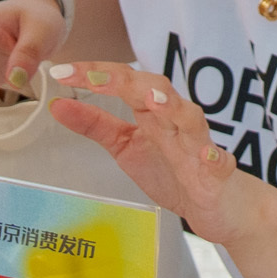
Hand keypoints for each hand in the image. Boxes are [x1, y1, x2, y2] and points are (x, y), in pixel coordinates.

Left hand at [37, 59, 256, 241]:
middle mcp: (175, 122)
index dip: (94, 74)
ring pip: (190, 118)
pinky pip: (218, 162)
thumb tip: (58, 104)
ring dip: (173, 107)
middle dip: (124, 81)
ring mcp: (198, 146)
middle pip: (155, 89)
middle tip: (93, 77)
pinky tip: (207, 157)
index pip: (123, 82)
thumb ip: (95, 125)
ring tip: (153, 100)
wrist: (218, 205)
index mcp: (152, 112)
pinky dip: (213, 158)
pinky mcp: (217, 174)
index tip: (61, 72)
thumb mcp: (126, 147)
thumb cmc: (175, 171)